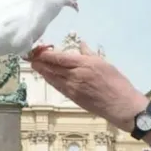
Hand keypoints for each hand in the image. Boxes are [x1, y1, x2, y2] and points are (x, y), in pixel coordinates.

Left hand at [31, 45, 147, 131]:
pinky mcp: (73, 98)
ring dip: (42, 70)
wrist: (121, 105)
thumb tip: (81, 45)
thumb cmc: (117, 83)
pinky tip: (46, 76)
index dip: (45, 53)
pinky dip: (50, 80)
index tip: (36, 49)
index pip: (58, 58)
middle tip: (29, 55)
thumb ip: (89, 54)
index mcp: (84, 64)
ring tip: (34, 64)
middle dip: (39, 61)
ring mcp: (72, 88)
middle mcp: (75, 76)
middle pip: (51, 67)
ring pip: (52, 77)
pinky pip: (57, 87)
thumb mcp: (104, 63)